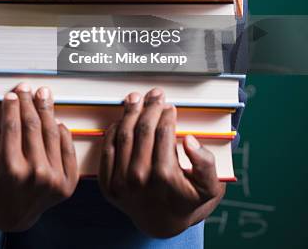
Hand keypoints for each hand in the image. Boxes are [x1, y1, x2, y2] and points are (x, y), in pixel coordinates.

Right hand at [0, 83, 78, 230]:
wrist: (13, 217)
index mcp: (10, 171)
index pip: (12, 128)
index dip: (11, 107)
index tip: (11, 95)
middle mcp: (35, 175)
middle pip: (33, 126)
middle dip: (28, 103)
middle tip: (26, 88)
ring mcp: (54, 179)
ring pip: (51, 133)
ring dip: (47, 110)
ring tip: (43, 95)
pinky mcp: (68, 182)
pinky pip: (67, 147)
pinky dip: (61, 130)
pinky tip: (54, 118)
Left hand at [98, 88, 224, 238]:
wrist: (163, 222)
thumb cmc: (186, 199)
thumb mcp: (208, 187)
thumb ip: (205, 164)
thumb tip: (190, 140)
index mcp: (165, 177)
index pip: (163, 132)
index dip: (166, 114)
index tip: (170, 106)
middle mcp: (140, 179)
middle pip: (143, 130)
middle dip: (150, 107)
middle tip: (155, 95)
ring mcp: (121, 182)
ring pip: (124, 135)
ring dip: (130, 112)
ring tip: (136, 98)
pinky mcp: (107, 184)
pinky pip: (108, 148)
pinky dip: (114, 129)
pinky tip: (122, 118)